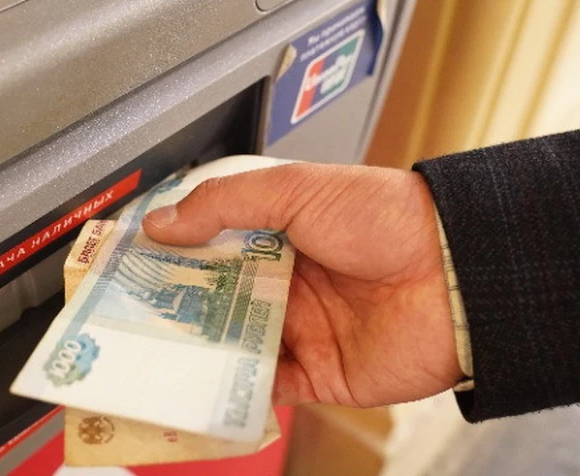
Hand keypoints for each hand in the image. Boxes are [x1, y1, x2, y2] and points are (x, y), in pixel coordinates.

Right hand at [142, 163, 462, 407]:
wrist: (456, 274)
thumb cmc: (385, 218)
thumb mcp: (295, 189)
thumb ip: (223, 203)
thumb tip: (160, 221)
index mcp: (277, 232)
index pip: (209, 244)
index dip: (170, 252)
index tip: (127, 261)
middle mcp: (284, 281)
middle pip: (213, 298)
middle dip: (171, 305)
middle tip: (123, 311)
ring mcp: (299, 329)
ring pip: (230, 344)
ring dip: (194, 349)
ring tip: (146, 351)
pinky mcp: (316, 373)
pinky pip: (263, 386)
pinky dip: (232, 389)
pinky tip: (198, 385)